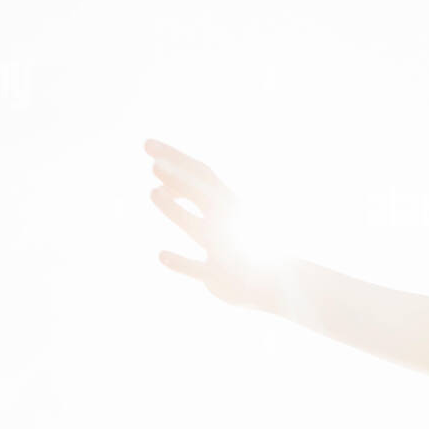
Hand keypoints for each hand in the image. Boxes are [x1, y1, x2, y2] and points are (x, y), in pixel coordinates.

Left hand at [145, 138, 281, 310]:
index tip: (148, 144)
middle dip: (178, 177)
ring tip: (152, 193)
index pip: (200, 173)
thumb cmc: (244, 243)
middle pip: (201, 194)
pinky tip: (161, 255)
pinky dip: (181, 263)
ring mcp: (224, 249)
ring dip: (177, 210)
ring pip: (199, 227)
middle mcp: (229, 222)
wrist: (279, 283)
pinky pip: (199, 269)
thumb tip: (160, 186)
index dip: (174, 157)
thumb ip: (190, 199)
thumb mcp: (222, 216)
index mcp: (229, 203)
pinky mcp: (219, 276)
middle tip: (153, 162)